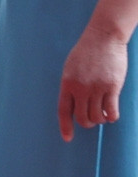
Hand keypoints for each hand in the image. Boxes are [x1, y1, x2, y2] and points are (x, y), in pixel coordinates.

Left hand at [58, 20, 125, 141]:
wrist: (103, 38)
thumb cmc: (86, 52)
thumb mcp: (71, 68)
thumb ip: (71, 86)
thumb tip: (75, 104)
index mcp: (67, 84)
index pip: (64, 110)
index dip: (65, 126)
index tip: (67, 139)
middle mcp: (80, 88)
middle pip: (82, 118)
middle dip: (88, 123)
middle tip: (93, 119)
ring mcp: (96, 88)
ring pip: (98, 117)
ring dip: (101, 120)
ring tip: (103, 114)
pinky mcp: (112, 87)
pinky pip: (112, 111)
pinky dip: (112, 117)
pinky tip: (112, 114)